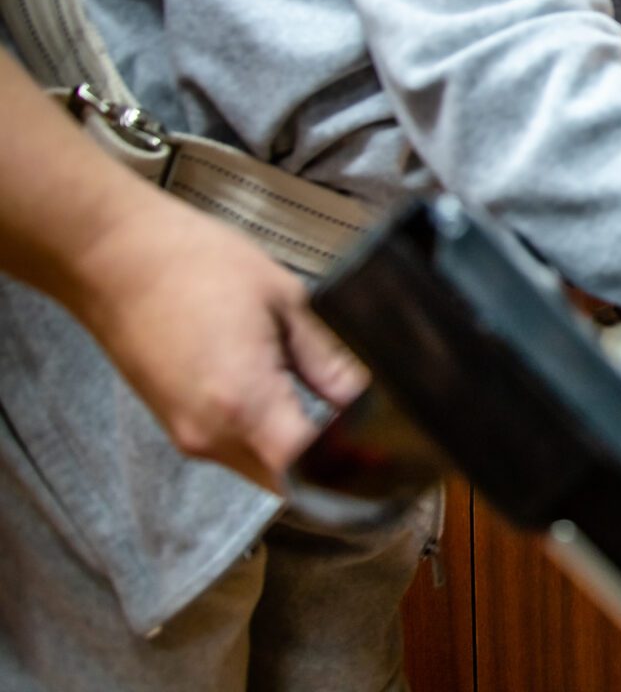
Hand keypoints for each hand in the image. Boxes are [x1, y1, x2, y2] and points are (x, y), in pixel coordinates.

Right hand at [67, 200, 368, 492]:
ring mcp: (188, 435)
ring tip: (336, 416)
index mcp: (243, 402)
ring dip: (298, 454)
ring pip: (260, 471)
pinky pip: (233, 451)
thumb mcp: (284, 301)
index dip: (351, 467)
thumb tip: (366, 396)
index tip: (383, 447)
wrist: (115, 259)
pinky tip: (291, 403)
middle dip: (330, 466)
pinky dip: (267, 439)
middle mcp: (211, 433)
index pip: (308, 471)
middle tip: (369, 433)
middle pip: (285, 482)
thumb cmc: (195, 265)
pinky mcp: (177, 425)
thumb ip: (328, 359)